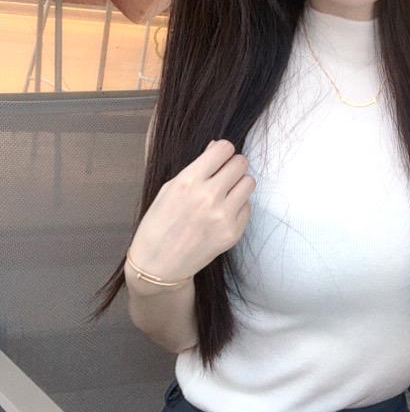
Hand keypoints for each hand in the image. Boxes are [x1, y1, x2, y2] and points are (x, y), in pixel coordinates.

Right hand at [127, 140, 254, 284]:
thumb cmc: (159, 224)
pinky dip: (238, 207)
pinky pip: (248, 207)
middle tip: (224, 175)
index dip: (223, 151)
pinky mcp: (233, 233)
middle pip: (241, 163)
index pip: (224, 148)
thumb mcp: (169, 188)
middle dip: (233, 165)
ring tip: (225, 193)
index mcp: (189, 180)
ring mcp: (223, 216)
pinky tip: (222, 214)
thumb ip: (196, 167)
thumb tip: (217, 146)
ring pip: (249, 182)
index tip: (219, 158)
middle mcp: (209, 196)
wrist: (158, 265)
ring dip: (239, 184)